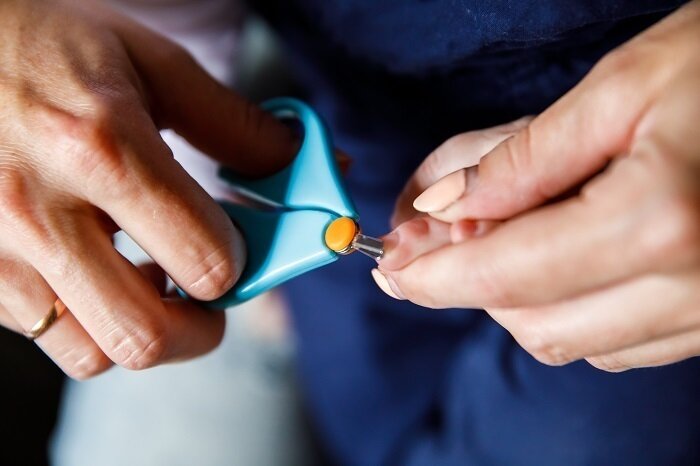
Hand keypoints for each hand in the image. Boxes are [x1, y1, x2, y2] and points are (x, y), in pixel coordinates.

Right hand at [0, 0, 295, 377]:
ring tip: (150, 283)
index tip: (239, 247)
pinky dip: (89, 321)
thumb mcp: (150, 64)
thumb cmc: (47, 44)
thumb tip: (295, 160)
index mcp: (101, 149)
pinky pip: (46, 333)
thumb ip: (233, 123)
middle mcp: (40, 209)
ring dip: (142, 329)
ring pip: (94, 353)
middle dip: (201, 329)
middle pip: (147, 335)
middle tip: (208, 295)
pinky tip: (98, 271)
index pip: (205, 259)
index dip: (240, 263)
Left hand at [374, 1, 699, 371]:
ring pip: (573, 339)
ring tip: (506, 228)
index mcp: (660, 219)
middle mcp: (691, 283)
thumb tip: (442, 204)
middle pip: (532, 321)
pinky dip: (568, 304)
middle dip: (472, 281)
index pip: (507, 274)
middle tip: (445, 226)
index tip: (390, 267)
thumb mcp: (620, 87)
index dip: (435, 275)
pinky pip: (620, 339)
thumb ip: (522, 156)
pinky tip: (560, 252)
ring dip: (517, 294)